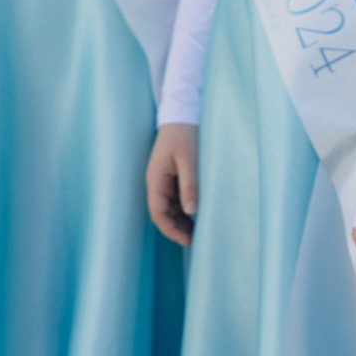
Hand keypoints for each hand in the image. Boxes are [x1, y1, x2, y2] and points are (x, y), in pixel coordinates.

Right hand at [145, 123, 199, 245]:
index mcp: (156, 180)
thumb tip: (192, 210)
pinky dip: (185, 209)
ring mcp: (164, 180)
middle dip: (178, 229)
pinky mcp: (173, 176)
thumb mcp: (190, 159)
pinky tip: (198, 216)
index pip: (159, 213)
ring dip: (182, 221)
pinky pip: (176, 198)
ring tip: (199, 233)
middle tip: (198, 242)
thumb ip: (190, 183)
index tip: (188, 241)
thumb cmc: (185, 134)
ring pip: (170, 208)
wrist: (183, 113)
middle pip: (163, 214)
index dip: (172, 230)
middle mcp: (157, 183)